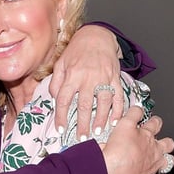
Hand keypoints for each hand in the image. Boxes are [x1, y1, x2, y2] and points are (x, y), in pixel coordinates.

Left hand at [49, 24, 122, 139]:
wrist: (96, 35)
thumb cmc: (76, 50)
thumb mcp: (60, 62)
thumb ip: (55, 81)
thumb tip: (54, 98)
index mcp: (72, 75)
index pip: (63, 100)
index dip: (60, 117)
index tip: (60, 129)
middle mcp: (87, 78)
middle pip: (83, 105)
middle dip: (82, 124)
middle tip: (82, 138)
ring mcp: (103, 77)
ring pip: (103, 103)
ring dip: (101, 119)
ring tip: (99, 132)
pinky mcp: (115, 77)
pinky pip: (118, 96)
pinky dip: (118, 109)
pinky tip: (116, 120)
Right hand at [101, 106, 173, 173]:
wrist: (113, 169)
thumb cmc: (118, 148)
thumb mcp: (124, 123)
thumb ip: (133, 114)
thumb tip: (138, 108)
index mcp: (148, 136)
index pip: (155, 124)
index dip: (155, 121)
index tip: (154, 120)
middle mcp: (153, 150)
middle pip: (168, 143)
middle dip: (166, 141)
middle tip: (162, 141)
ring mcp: (152, 165)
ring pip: (167, 162)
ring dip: (166, 160)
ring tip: (163, 159)